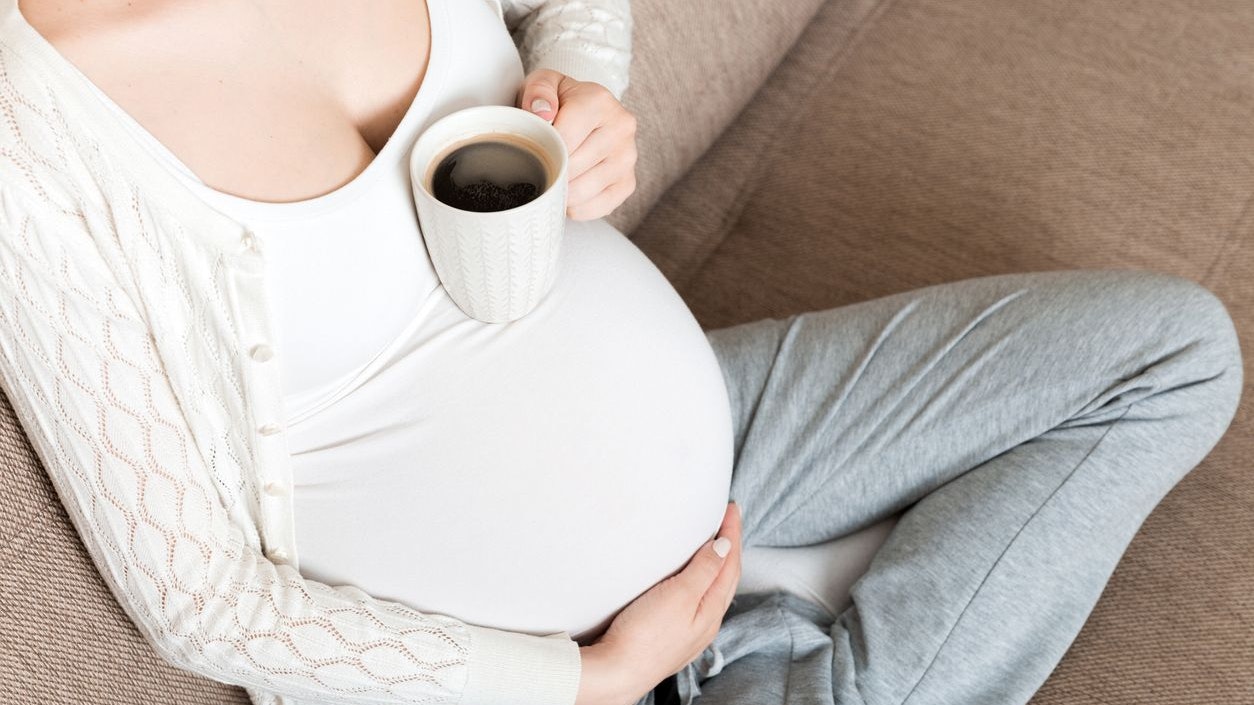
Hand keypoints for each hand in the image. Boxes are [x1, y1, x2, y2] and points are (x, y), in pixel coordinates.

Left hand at [516, 68, 637, 220]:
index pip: (565, 138)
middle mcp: (621, 128)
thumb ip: (538, 92)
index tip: (533, 148)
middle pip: (573, 167)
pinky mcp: (628, 183)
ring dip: (561, 192)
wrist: (586, 113)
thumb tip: (542, 114)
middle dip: (551, 171)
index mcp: (600, 101)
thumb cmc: (560, 102)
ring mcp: (627, 158)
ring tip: (553, 177)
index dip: (543, 150)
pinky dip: (576, 206)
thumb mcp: (544, 84)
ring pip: (583, 191)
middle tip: (540, 164)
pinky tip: (568, 191)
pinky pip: (595, 208)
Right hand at [574, 501, 742, 704]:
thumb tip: (725, 545)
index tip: (732, 508)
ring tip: (716, 544)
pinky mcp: (672, 635)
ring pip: (714, 590)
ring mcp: (690, 631)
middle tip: (729, 519)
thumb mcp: (678, 595)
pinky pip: (698, 600)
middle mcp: (706, 622)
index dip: (733, 533)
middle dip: (731, 546)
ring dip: (718, 564)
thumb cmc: (645, 636)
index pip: (731, 563)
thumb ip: (704, 570)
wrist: (618, 673)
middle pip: (727, 576)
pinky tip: (693, 581)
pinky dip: (703, 580)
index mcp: (711, 610)